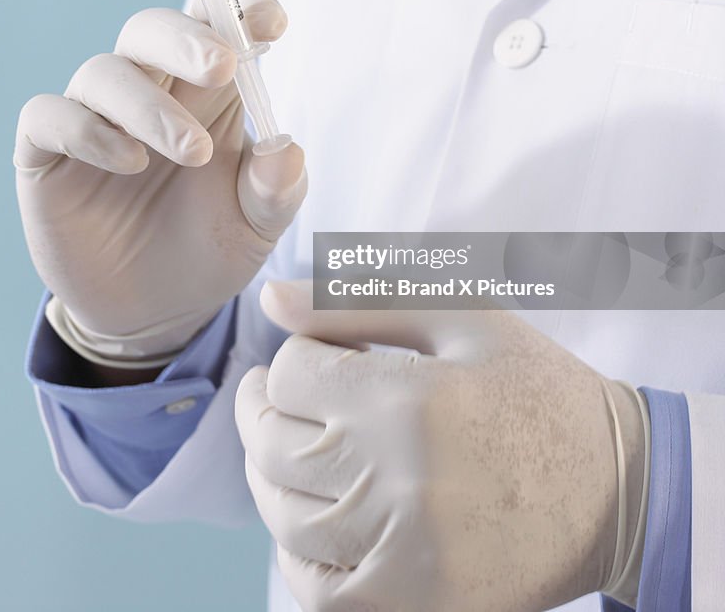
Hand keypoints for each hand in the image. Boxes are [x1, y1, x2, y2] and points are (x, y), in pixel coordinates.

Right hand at [14, 0, 306, 366]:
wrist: (152, 312)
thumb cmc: (207, 250)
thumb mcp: (256, 228)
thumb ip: (275, 190)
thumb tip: (287, 150)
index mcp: (203, 92)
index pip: (212, 22)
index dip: (239, 6)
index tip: (271, 24)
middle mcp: (146, 92)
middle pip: (149, 29)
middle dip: (187, 38)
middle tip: (223, 66)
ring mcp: (93, 119)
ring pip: (104, 72)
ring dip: (150, 106)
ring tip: (192, 152)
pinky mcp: (45, 154)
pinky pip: (49, 117)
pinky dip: (87, 131)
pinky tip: (129, 162)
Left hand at [235, 281, 646, 611]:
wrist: (617, 488)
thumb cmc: (533, 388)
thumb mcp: (460, 318)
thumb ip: (356, 301)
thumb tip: (270, 298)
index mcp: (406, 401)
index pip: (291, 376)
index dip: (292, 357)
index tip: (314, 356)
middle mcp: (395, 483)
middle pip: (272, 445)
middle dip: (262, 409)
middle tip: (277, 394)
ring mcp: (402, 555)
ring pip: (284, 516)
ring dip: (271, 474)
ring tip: (292, 447)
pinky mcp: (414, 603)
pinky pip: (315, 589)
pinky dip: (295, 551)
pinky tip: (313, 515)